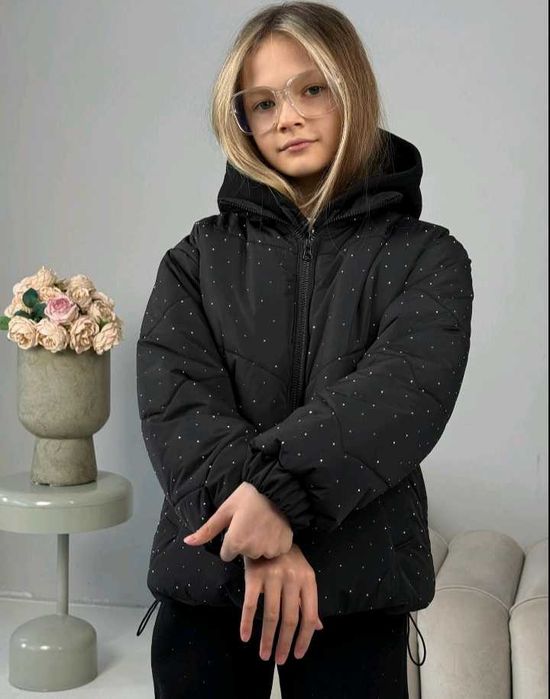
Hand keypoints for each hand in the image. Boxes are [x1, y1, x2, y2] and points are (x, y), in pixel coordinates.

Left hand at [183, 481, 292, 561]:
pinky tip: (274, 527)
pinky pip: (275, 551)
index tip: (237, 528)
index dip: (230, 541)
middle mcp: (252, 550)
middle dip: (245, 542)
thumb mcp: (225, 510)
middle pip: (244, 554)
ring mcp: (270, 550)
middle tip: (251, 523)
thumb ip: (207, 530)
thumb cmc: (248, 496)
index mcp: (235, 542)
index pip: (227, 555)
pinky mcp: (283, 547)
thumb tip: (187, 542)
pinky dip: (274, 542)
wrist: (277, 488)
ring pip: (259, 553)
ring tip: (263, 524)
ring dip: (260, 543)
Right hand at [240, 543, 323, 664]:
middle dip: (284, 644)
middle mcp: (292, 579)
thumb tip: (317, 628)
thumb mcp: (303, 574)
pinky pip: (251, 604)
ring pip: (271, 616)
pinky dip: (247, 622)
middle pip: (289, 619)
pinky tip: (245, 637)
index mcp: (308, 580)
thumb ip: (308, 601)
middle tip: (279, 660)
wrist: (269, 527)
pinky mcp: (254, 575)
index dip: (304, 639)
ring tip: (264, 655)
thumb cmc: (288, 556)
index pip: (309, 616)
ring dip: (267, 639)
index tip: (297, 655)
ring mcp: (273, 577)